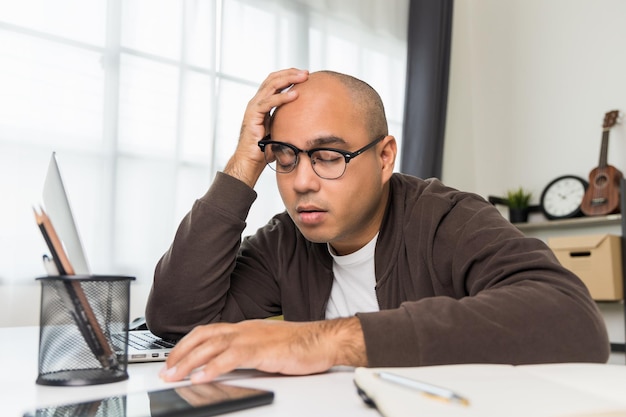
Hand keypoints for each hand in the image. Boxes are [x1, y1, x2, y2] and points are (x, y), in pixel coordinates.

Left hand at [159, 317, 366, 382]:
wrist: (323, 340)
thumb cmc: (300, 346)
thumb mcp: (266, 348)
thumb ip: (246, 354)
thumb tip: (225, 367)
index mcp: (245, 328)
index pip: (208, 332)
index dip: (187, 344)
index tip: (173, 359)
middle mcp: (245, 329)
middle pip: (204, 337)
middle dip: (181, 354)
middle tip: (166, 370)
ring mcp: (253, 338)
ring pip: (212, 346)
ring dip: (190, 362)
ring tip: (175, 376)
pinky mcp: (262, 350)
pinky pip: (232, 358)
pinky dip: (213, 367)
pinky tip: (201, 377)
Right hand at [224, 68, 309, 187]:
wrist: (250, 160)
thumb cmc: (265, 148)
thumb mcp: (280, 128)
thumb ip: (287, 118)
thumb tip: (307, 117)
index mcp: (263, 102)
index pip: (275, 81)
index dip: (289, 75)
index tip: (305, 75)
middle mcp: (257, 102)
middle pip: (273, 79)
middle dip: (290, 73)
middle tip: (306, 73)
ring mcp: (253, 107)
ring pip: (270, 86)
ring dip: (288, 79)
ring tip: (303, 78)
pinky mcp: (252, 116)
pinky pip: (268, 102)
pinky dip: (282, 97)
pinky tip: (295, 95)